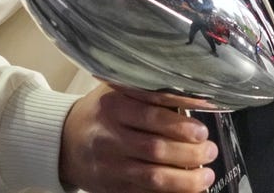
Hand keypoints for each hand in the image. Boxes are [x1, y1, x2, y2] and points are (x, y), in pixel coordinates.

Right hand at [60, 84, 217, 192]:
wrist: (64, 140)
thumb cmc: (101, 112)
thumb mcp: (119, 90)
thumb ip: (150, 92)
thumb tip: (195, 98)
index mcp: (113, 106)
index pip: (151, 114)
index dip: (180, 124)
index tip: (201, 130)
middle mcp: (109, 136)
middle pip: (155, 148)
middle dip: (189, 153)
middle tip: (209, 150)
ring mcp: (110, 165)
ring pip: (152, 176)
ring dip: (184, 179)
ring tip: (205, 175)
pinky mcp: (111, 187)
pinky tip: (188, 190)